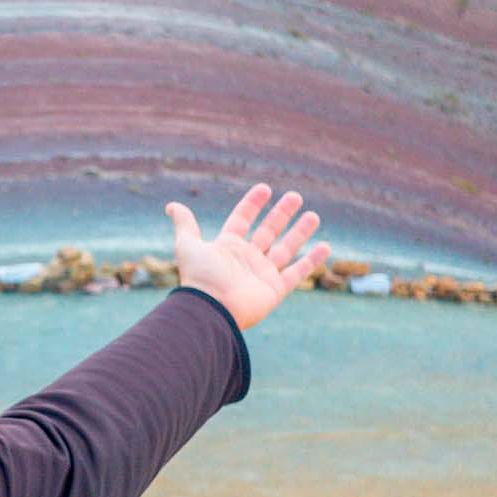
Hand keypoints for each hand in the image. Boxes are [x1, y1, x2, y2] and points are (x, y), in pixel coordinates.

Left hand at [164, 184, 330, 330]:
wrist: (212, 309)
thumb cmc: (200, 278)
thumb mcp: (188, 246)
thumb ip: (185, 224)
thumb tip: (172, 205)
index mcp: (227, 246)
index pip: (242, 219)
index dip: (252, 204)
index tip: (265, 188)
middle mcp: (246, 259)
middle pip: (268, 231)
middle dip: (281, 214)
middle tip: (296, 196)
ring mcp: (262, 274)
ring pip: (286, 249)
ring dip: (299, 232)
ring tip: (313, 215)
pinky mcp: (275, 290)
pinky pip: (297, 273)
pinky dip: (311, 260)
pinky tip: (325, 246)